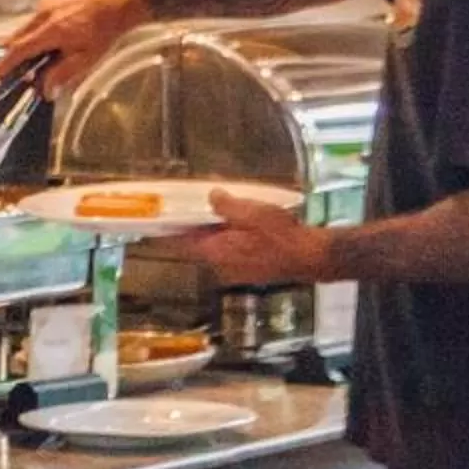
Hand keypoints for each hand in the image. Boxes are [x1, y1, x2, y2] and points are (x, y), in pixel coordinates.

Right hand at [0, 0, 146, 90]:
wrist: (119, 1)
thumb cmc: (105, 31)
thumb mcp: (88, 59)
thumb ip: (63, 75)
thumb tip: (46, 91)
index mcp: (52, 30)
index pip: (19, 49)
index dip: (7, 64)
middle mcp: (43, 14)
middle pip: (17, 38)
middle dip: (16, 56)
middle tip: (25, 71)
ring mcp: (45, 3)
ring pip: (25, 28)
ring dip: (29, 43)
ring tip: (46, 54)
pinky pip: (35, 18)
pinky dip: (38, 30)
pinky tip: (56, 37)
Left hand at [171, 190, 330, 286]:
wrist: (310, 257)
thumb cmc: (280, 235)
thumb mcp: (250, 212)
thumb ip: (225, 205)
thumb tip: (212, 197)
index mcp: (215, 252)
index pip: (181, 243)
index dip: (169, 231)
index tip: (158, 221)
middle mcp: (221, 266)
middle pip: (199, 245)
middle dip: (196, 227)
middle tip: (194, 208)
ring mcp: (236, 271)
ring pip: (217, 249)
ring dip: (216, 233)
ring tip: (222, 212)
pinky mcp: (251, 271)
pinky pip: (232, 253)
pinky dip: (231, 240)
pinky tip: (243, 226)